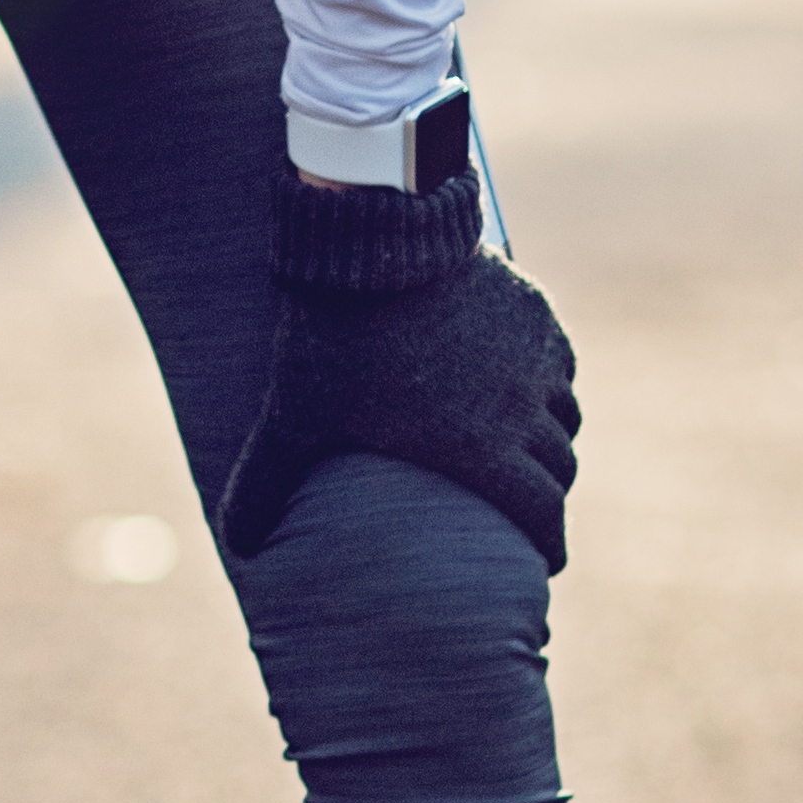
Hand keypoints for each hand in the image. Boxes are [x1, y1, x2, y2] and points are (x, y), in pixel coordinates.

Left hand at [218, 164, 578, 569]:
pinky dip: (550, 387)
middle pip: (560, 468)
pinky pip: (561, 365)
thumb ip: (264, 487)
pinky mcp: (537, 311)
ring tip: (526, 452)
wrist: (371, 241)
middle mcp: (524, 408)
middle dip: (546, 495)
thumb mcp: (294, 419)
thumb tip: (237, 547)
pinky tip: (524, 389)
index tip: (545, 561)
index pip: (542, 515)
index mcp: (483, 450)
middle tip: (526, 507)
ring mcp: (536, 356)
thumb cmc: (334, 339)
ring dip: (551, 440)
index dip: (548, 546)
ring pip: (565, 417)